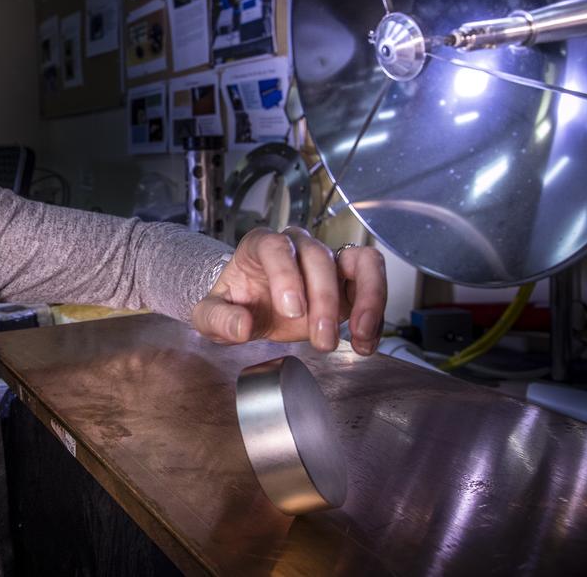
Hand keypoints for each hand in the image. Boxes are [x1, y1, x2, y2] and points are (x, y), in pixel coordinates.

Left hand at [191, 227, 386, 354]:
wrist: (251, 308)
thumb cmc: (234, 304)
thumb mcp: (210, 316)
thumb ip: (218, 320)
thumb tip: (240, 327)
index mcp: (261, 245)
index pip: (276, 246)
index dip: (286, 275)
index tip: (291, 310)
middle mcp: (297, 245)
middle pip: (319, 257)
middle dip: (325, 300)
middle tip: (322, 340)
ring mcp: (327, 259)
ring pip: (360, 260)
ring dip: (367, 297)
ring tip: (361, 334)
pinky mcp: (349, 279)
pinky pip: (373, 281)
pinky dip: (376, 311)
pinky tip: (366, 342)